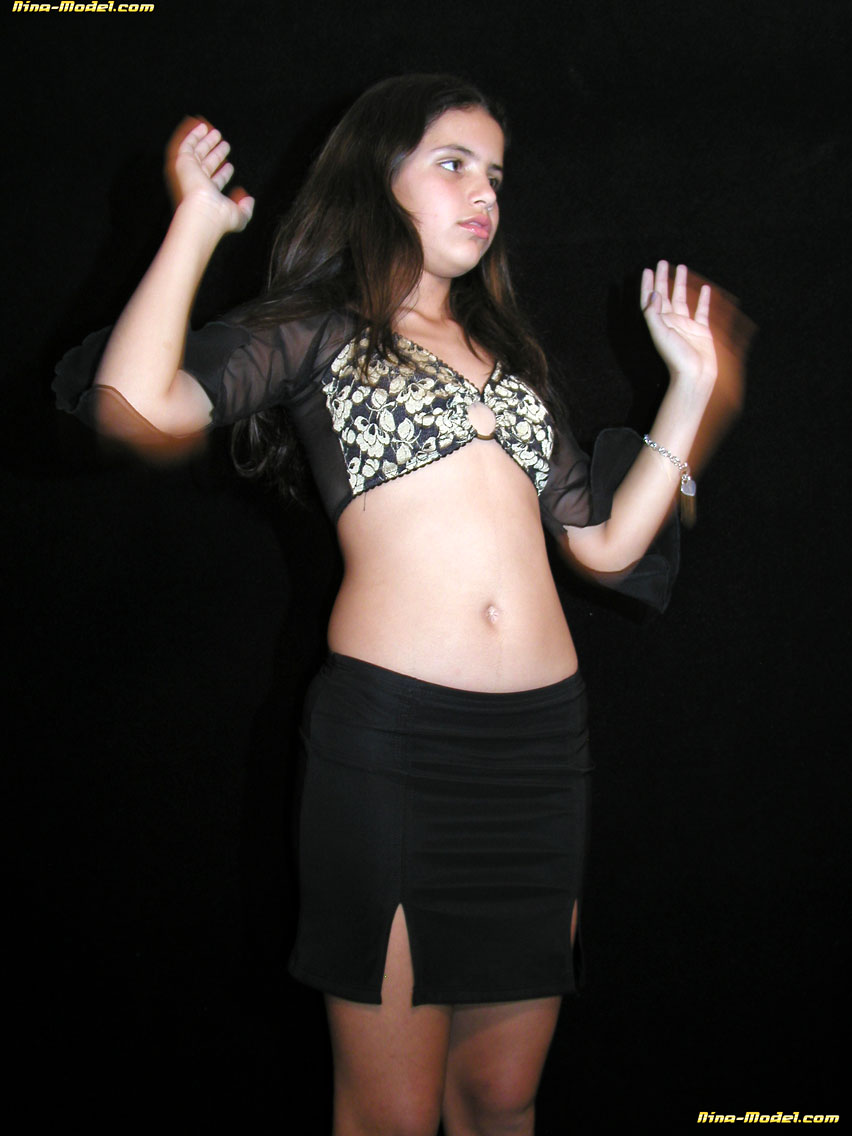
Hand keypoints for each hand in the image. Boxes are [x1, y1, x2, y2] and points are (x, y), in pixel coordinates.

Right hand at [164, 117, 253, 235]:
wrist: (204, 212)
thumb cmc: (219, 217)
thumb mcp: (238, 217)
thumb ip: (246, 210)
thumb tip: (249, 200)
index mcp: (208, 195)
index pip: (216, 181)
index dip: (224, 174)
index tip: (230, 167)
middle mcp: (197, 183)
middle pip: (207, 164)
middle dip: (215, 154)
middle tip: (224, 144)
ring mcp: (189, 172)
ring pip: (197, 153)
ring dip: (206, 142)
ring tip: (215, 132)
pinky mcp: (183, 162)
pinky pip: (187, 143)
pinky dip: (193, 134)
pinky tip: (201, 127)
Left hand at [641, 261, 716, 388]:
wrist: (695, 375)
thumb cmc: (675, 357)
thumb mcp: (660, 334)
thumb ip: (653, 314)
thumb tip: (654, 294)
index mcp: (659, 323)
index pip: (651, 300)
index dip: (648, 285)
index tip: (648, 270)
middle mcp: (671, 322)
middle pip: (665, 295)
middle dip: (663, 278)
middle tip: (662, 262)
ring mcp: (686, 325)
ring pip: (682, 299)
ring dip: (680, 283)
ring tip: (681, 267)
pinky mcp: (701, 330)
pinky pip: (702, 311)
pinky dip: (703, 299)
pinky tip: (705, 289)